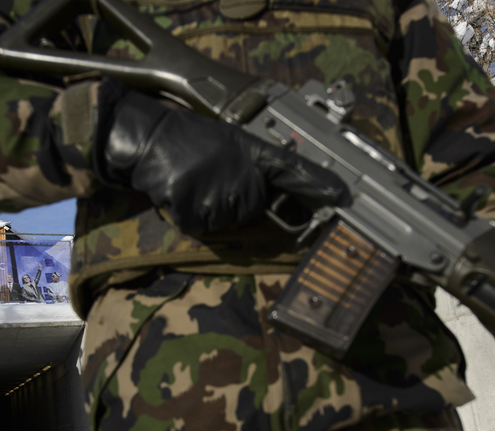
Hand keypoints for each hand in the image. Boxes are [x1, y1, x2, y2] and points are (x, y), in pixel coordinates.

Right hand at [95, 79, 349, 234]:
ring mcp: (221, 198)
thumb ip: (266, 165)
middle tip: (215, 174)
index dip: (319, 184)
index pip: (294, 171)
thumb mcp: (236, 143)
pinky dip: (193, 214)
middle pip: (254, 211)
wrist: (152, 140)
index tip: (342, 195)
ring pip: (228, 221)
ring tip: (198, 180)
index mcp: (256, 156)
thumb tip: (293, 192)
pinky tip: (185, 191)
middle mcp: (244, 179)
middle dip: (238, 200)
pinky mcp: (197, 213)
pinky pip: (203, 227)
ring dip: (213, 207)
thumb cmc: (193, 140)